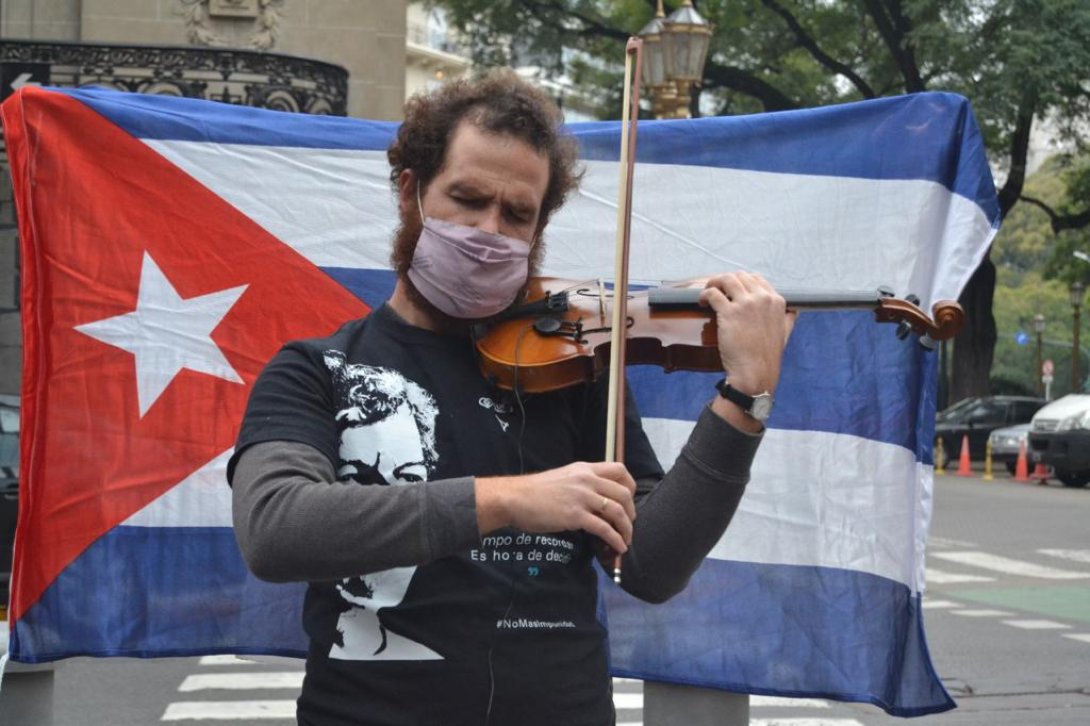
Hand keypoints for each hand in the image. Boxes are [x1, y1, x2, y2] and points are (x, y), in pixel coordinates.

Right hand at [475, 461, 636, 554]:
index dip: (630, 487)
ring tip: (626, 540)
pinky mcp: (575, 515)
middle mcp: (587, 480)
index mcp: (584, 469)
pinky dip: (615, 539)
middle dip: (631, 512)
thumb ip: (581, 484)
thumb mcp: (563, 478)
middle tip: (628, 525)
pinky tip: (617, 547)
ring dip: (626, 528)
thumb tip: (597, 501)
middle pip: (623, 493)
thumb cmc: (534, 491)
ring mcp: (582, 497)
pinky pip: (604, 528)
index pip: (619, 470)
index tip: (629, 501)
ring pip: (617, 511)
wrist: (514, 498)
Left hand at [698, 272, 794, 394]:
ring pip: (726, 279)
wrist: (755, 373)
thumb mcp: (785, 334)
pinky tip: (702, 302)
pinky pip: (713, 293)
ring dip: (714, 283)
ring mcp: (746, 304)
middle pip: (740, 276)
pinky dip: (704, 294)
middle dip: (727, 281)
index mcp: (776, 302)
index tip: (733, 290)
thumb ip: (788, 319)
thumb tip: (792, 311)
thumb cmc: (766, 357)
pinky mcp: (729, 313)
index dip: (742, 282)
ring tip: (707, 292)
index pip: (757, 279)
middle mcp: (762, 299)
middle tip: (718, 290)